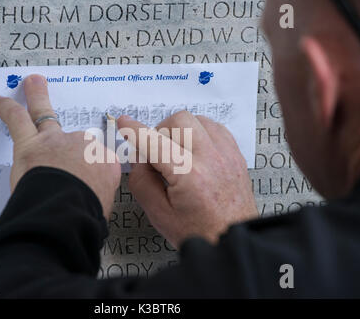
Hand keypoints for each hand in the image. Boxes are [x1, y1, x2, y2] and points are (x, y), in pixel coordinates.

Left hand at [0, 74, 120, 217]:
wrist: (68, 208)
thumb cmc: (86, 212)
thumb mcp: (104, 205)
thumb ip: (95, 195)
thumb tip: (88, 200)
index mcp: (104, 163)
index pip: (99, 161)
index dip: (89, 173)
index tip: (86, 183)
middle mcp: (83, 145)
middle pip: (76, 140)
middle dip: (71, 147)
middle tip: (69, 143)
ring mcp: (56, 140)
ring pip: (45, 114)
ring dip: (38, 97)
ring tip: (32, 84)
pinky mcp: (30, 144)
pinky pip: (17, 119)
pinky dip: (6, 108)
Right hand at [117, 111, 257, 247]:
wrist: (233, 239)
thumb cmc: (201, 232)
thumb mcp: (159, 215)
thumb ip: (142, 183)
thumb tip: (139, 159)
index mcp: (189, 175)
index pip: (154, 142)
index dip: (134, 130)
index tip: (124, 123)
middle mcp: (211, 158)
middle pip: (179, 121)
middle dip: (160, 131)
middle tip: (156, 152)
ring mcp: (226, 154)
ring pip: (197, 119)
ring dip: (181, 130)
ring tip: (176, 152)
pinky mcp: (235, 154)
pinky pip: (215, 127)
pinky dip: (200, 132)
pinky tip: (194, 150)